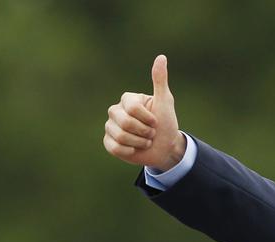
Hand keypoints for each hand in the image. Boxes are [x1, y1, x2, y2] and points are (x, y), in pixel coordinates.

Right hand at [103, 54, 184, 170]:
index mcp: (128, 99)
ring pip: (120, 136)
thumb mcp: (165, 102)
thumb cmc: (166, 123)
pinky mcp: (109, 142)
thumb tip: (161, 57)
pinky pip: (115, 147)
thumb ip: (160, 81)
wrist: (165, 147)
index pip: (132, 108)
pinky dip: (129, 151)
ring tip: (145, 141)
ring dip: (139, 143)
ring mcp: (110, 127)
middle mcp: (115, 111)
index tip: (156, 121)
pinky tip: (134, 149)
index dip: (148, 118)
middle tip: (151, 133)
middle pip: (125, 122)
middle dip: (144, 131)